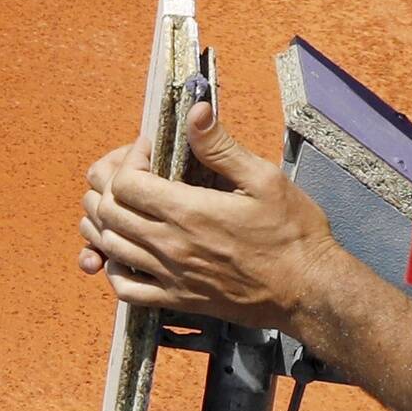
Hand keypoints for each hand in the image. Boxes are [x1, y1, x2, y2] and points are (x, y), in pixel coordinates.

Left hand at [80, 126, 345, 336]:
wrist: (308, 290)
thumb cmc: (292, 233)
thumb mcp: (264, 179)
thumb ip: (221, 147)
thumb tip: (195, 111)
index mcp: (188, 211)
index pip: (125, 182)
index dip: (128, 160)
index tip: (149, 149)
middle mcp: (169, 245)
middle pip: (108, 211)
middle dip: (107, 184)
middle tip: (129, 170)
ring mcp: (170, 275)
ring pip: (109, 247)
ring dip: (103, 221)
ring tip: (119, 204)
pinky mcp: (177, 299)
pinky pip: (125, 289)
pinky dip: (114, 269)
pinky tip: (125, 254)